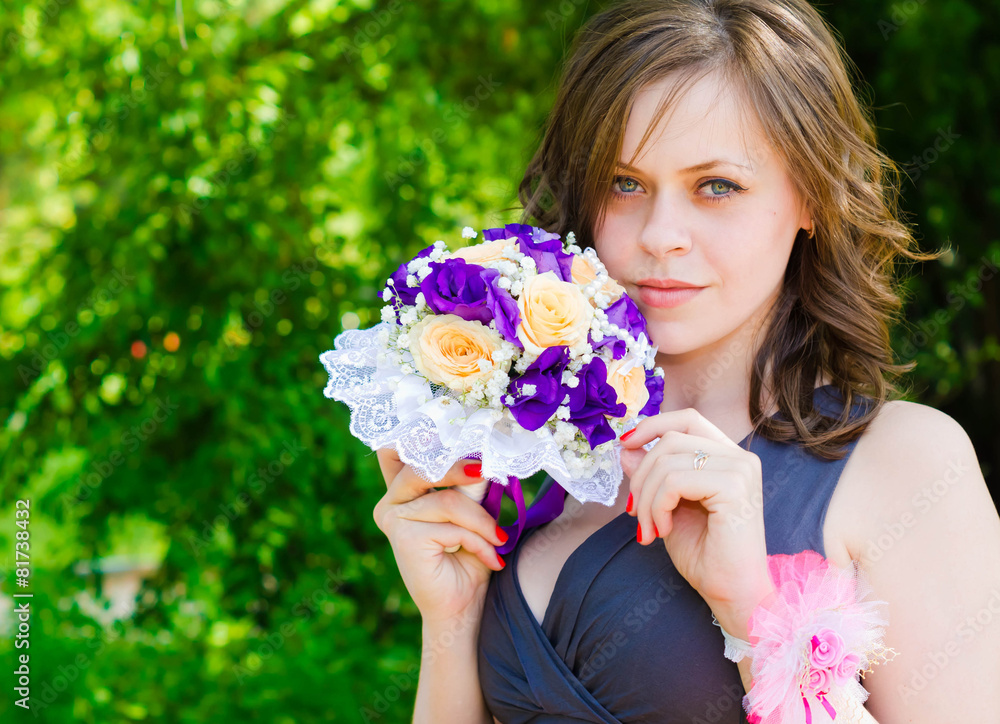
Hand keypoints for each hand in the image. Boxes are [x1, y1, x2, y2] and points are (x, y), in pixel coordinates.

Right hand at [373, 449, 507, 625]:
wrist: (462, 608)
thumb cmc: (468, 557)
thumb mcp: (472, 511)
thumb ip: (469, 484)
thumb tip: (483, 454)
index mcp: (404, 489)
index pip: (398, 447)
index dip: (419, 434)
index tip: (454, 432)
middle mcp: (391, 499)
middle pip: (424, 464)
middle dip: (461, 468)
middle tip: (488, 473)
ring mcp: (392, 517)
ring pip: (449, 500)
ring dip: (483, 522)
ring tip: (499, 540)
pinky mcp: (403, 537)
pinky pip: (453, 525)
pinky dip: (480, 540)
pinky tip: (490, 558)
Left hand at [620, 408, 773, 634]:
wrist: (732, 594)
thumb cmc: (705, 555)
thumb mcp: (667, 507)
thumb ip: (652, 475)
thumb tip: (626, 449)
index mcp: (728, 457)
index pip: (687, 420)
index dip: (652, 426)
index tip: (625, 446)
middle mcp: (740, 457)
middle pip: (670, 440)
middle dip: (640, 476)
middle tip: (634, 513)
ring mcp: (740, 469)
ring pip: (667, 462)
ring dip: (645, 499)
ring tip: (649, 529)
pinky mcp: (734, 486)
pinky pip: (674, 482)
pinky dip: (657, 507)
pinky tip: (663, 531)